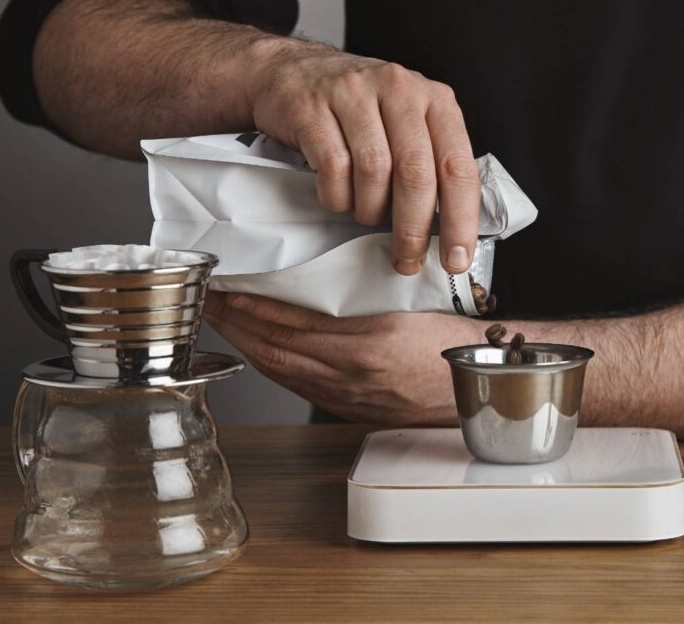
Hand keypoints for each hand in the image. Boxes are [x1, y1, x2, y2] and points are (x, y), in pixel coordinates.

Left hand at [203, 292, 484, 423]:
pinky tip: (258, 349)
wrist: (474, 387)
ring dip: (245, 343)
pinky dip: (268, 363)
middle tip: (208, 298)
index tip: (229, 284)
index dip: (254, 304)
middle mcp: (352, 373)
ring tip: (223, 319)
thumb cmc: (450, 342)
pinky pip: (295, 384)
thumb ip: (363, 295)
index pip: (293, 321)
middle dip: (235, 323)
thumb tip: (319, 276)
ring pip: (280, 368)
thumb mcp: (410, 306)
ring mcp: (346, 395)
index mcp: (370, 343)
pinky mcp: (346, 407)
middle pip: (275, 347)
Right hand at [244, 38, 480, 276]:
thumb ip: (432, 163)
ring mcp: (354, 94)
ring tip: (366, 215)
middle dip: (413, 228)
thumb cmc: (358, 108)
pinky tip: (338, 196)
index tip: (456, 257)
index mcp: (435, 100)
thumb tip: (451, 230)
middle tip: (407, 259)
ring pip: (374, 171)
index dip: (460, 218)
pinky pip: (333, 166)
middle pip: (415, 172)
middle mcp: (399, 89)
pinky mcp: (313, 107)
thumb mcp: (407, 123)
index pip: (458, 166)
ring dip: (370, 209)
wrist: (292, 70)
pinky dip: (337, 195)